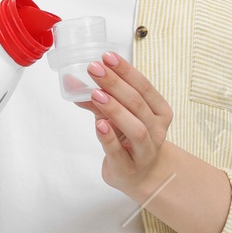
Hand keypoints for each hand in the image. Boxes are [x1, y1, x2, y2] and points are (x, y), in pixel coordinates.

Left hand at [75, 51, 173, 193]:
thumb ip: (98, 99)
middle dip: (116, 84)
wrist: (139, 175)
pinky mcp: (129, 168)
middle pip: (138, 103)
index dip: (126, 70)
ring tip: (96, 95)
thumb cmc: (128, 140)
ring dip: (115, 109)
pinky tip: (99, 125)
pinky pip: (119, 152)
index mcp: (159, 111)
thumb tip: (72, 80)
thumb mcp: (117, 116)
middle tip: (95, 70)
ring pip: (135, 127)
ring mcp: (145, 151)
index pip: (144, 86)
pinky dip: (108, 137)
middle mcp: (157, 130)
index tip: (107, 56)